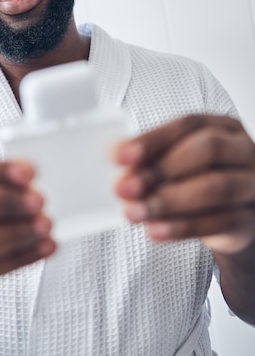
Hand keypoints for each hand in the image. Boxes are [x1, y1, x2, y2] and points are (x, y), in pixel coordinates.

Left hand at [115, 115, 254, 255]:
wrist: (236, 219)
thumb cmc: (201, 180)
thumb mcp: (179, 162)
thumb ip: (152, 157)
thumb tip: (114, 153)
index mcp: (223, 127)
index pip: (189, 124)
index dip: (153, 139)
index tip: (121, 156)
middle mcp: (244, 151)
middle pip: (208, 149)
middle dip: (161, 168)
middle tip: (125, 187)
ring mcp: (253, 184)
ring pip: (216, 187)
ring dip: (168, 201)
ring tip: (134, 212)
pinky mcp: (251, 220)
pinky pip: (219, 222)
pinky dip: (182, 228)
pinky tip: (155, 230)